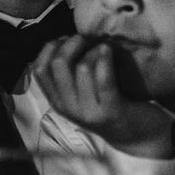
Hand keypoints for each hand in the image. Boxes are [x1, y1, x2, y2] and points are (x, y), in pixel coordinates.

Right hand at [33, 35, 174, 158]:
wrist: (136, 135)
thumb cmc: (108, 104)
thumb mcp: (80, 92)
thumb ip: (68, 74)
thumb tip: (62, 40)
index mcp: (57, 102)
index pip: (39, 69)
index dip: (50, 48)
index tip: (65, 39)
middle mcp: (68, 108)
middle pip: (58, 65)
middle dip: (72, 43)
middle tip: (86, 39)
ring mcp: (88, 111)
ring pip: (82, 68)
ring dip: (93, 50)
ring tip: (103, 48)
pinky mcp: (110, 111)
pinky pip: (103, 78)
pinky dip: (105, 58)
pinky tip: (109, 50)